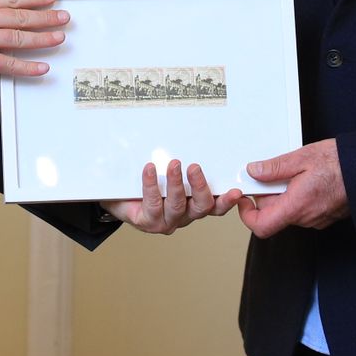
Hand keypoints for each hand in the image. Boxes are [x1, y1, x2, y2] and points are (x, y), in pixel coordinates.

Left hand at [101, 159, 240, 234]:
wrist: (118, 197)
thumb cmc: (147, 183)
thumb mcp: (168, 171)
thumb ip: (182, 161)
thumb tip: (193, 133)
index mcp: (194, 204)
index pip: (216, 206)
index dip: (227, 200)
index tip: (237, 191)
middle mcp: (184, 215)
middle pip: (201, 207)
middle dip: (200, 187)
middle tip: (195, 167)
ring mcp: (166, 221)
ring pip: (178, 205)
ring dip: (176, 184)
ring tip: (174, 164)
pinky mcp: (148, 222)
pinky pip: (153, 204)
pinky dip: (152, 185)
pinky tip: (150, 169)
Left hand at [237, 139, 348, 238]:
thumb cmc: (340, 163)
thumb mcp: (302, 157)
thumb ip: (275, 167)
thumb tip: (254, 172)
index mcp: (296, 205)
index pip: (261, 226)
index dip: (247, 215)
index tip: (245, 199)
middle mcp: (306, 218)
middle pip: (274, 215)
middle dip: (268, 196)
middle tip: (274, 174)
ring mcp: (316, 219)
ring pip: (288, 212)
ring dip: (284, 195)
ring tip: (296, 174)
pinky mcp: (324, 217)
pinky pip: (302, 211)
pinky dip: (298, 198)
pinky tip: (307, 180)